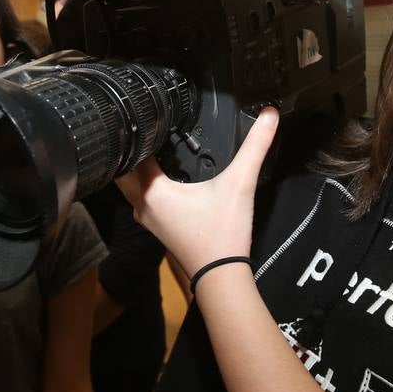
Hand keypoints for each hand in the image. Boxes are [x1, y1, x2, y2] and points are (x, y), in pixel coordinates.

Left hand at [116, 108, 278, 280]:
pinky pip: (141, 198)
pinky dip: (145, 184)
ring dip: (137, 167)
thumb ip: (255, 147)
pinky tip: (163, 173)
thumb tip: (268, 115)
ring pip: (130, 185)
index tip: (151, 115)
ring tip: (153, 145)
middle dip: (134, 148)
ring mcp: (148, 218)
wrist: (221, 276)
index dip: (142, 131)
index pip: (134, 152)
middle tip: (150, 128)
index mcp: (153, 192)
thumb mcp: (240, 184)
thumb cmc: (224, 235)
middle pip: (124, 169)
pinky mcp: (157, 226)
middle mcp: (142, 205)